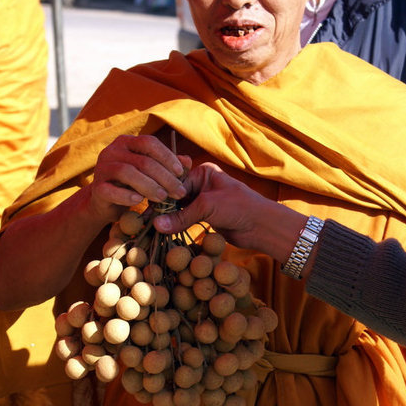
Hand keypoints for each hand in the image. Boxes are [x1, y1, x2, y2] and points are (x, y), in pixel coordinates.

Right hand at [89, 135, 189, 220]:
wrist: (105, 203)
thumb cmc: (132, 184)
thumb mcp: (151, 173)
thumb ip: (168, 165)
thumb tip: (188, 161)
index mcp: (126, 142)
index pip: (149, 142)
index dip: (167, 156)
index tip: (181, 172)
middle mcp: (112, 151)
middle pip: (142, 160)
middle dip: (164, 177)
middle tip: (179, 192)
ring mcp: (102, 168)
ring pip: (127, 172)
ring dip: (149, 186)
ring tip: (163, 198)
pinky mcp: (96, 188)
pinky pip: (111, 190)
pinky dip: (127, 196)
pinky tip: (139, 201)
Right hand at [154, 162, 305, 255]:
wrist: (262, 227)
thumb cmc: (239, 207)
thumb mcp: (208, 207)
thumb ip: (182, 217)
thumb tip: (156, 225)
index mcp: (203, 173)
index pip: (175, 182)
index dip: (160, 195)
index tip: (144, 206)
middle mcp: (201, 184)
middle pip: (175, 196)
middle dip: (162, 208)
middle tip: (143, 220)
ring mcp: (203, 201)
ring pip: (179, 210)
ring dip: (168, 219)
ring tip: (149, 228)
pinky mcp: (205, 217)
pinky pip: (186, 221)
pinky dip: (176, 226)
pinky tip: (163, 233)